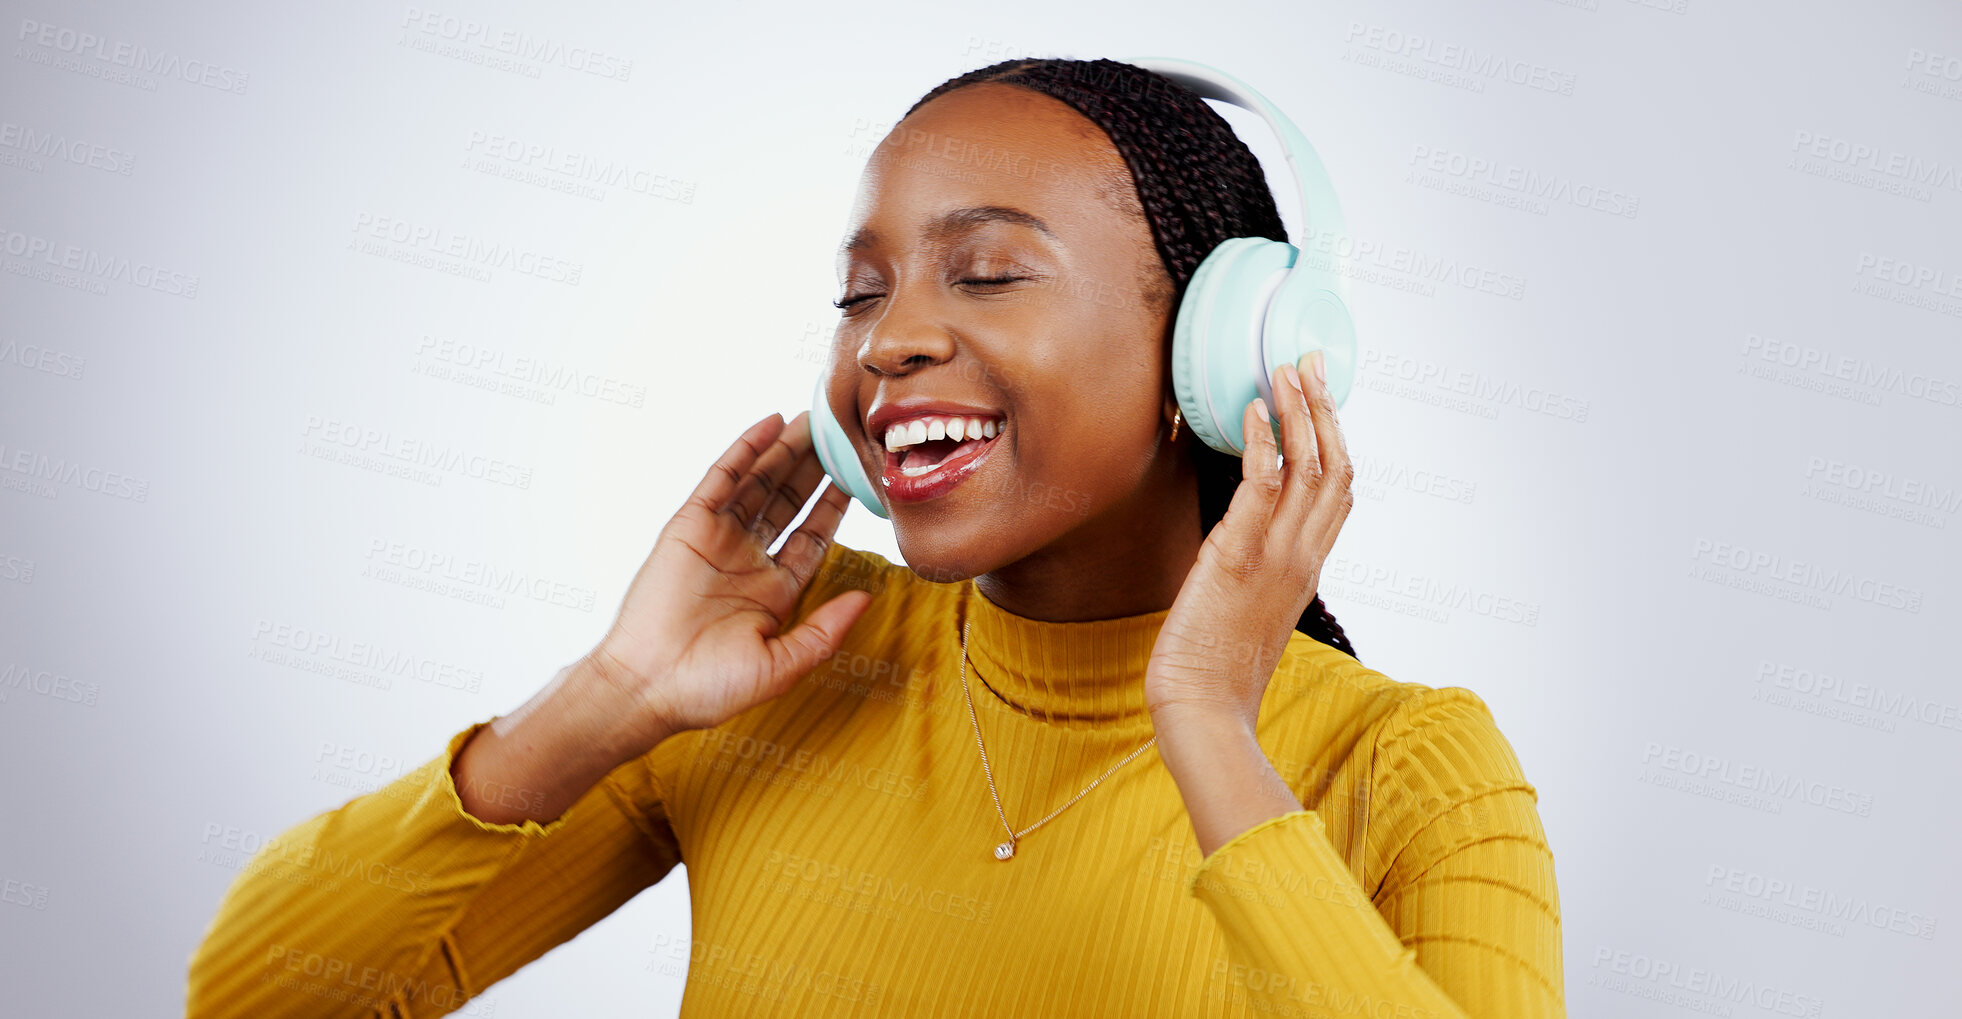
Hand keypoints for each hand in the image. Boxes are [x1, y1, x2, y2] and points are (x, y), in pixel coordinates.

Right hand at [586, 411, 874, 749]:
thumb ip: (826, 631)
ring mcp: (717, 539)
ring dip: (785, 451)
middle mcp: (747, 560)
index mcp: (773, 592)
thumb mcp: (782, 665)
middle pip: (789, 502)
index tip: (859, 479)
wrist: (646, 685)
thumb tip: (868, 597)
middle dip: (815, 470)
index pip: (813, 538)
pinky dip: (746, 449)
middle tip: (841, 435)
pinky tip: (771, 424)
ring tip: (813, 420)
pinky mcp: (689, 525)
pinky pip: (723, 478)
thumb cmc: (710, 688)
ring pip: (759, 484)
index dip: (835, 507)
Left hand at [1145, 350, 1353, 729]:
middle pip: (1335, 467)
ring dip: (1298, 412)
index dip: (1336, 438)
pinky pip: (1261, 487)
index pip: (1340, 492)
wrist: (1203, 710)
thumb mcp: (1248, 609)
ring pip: (1308, 468)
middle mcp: (1302, 557)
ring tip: (1284, 371)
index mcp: (1307, 568)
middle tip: (1311, 362)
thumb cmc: (1215, 669)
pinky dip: (1263, 444)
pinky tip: (1253, 413)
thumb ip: (1257, 571)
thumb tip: (1240, 542)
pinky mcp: (1237, 557)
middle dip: (1325, 408)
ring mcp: (1276, 556)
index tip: (1323, 398)